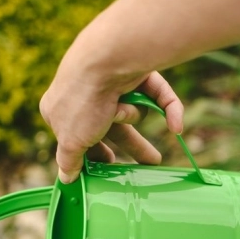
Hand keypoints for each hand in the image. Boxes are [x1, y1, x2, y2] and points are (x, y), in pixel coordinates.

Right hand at [40, 68, 183, 182]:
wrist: (106, 60)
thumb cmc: (82, 103)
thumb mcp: (71, 141)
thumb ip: (68, 161)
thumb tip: (66, 178)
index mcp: (62, 108)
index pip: (79, 137)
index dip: (95, 153)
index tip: (108, 166)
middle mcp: (87, 93)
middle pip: (115, 127)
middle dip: (134, 146)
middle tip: (152, 162)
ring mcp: (114, 81)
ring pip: (135, 111)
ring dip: (133, 114)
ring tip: (122, 109)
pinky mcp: (139, 73)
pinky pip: (159, 95)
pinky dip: (169, 107)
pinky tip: (177, 125)